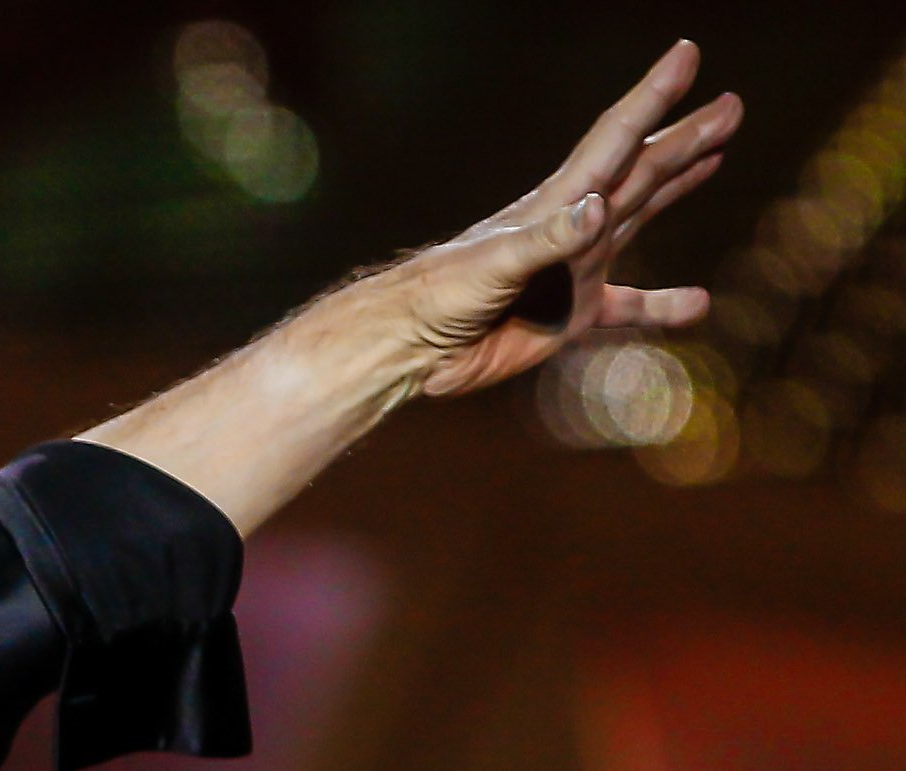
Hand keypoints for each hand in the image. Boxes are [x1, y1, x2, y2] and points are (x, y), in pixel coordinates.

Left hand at [393, 40, 739, 397]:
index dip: (652, 96)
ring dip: (678, 186)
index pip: (615, 138)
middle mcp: (573, 227)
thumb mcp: (493, 263)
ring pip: (640, 217)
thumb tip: (600, 207)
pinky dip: (663, 306)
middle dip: (684, 137)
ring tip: (715, 156)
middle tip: (730, 105)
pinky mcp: (571, 315)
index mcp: (556, 204)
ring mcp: (575, 268)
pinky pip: (628, 308)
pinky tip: (698, 303)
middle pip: (640, 170)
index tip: (685, 53)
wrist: (410, 348)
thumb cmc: (440, 295)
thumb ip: (548, 239)